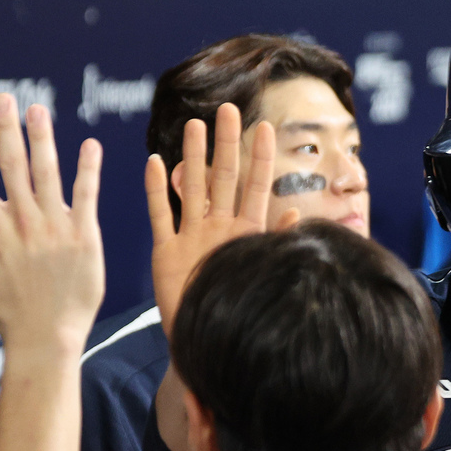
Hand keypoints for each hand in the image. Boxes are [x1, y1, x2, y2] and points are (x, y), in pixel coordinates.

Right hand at [0, 94, 103, 353]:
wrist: (47, 338)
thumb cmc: (6, 316)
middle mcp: (23, 223)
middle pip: (13, 166)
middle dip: (6, 129)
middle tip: (3, 97)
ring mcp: (55, 228)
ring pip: (48, 173)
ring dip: (43, 138)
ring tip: (38, 110)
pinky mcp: (85, 236)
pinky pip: (86, 196)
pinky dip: (88, 169)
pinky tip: (90, 145)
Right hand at [145, 103, 297, 333]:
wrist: (208, 341)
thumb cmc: (241, 312)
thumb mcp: (261, 273)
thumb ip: (275, 243)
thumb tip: (297, 212)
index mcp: (244, 235)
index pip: (256, 188)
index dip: (261, 158)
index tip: (266, 127)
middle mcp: (219, 230)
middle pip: (223, 178)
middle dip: (226, 144)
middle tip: (228, 109)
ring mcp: (192, 237)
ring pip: (191, 189)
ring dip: (192, 158)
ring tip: (194, 125)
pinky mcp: (166, 252)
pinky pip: (160, 216)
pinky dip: (156, 191)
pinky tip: (154, 163)